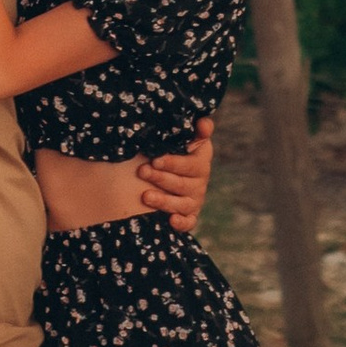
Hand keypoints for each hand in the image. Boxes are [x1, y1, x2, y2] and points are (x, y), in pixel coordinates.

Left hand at [138, 111, 215, 234]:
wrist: (179, 169)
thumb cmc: (181, 148)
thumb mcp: (190, 136)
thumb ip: (198, 129)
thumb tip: (203, 122)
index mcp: (201, 161)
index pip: (189, 165)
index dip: (172, 163)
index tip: (155, 159)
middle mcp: (200, 182)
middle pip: (181, 184)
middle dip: (160, 179)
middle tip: (142, 171)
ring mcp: (195, 200)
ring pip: (182, 204)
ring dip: (163, 201)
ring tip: (145, 196)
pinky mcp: (190, 215)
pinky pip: (189, 222)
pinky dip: (182, 223)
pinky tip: (171, 221)